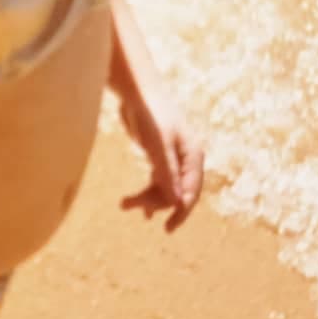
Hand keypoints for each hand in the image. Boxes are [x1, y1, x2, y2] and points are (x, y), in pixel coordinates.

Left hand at [119, 88, 203, 231]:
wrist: (138, 89)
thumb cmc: (151, 113)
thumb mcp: (158, 144)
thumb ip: (167, 172)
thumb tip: (177, 201)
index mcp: (193, 156)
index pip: (191, 192)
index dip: (181, 211)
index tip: (168, 229)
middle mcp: (186, 158)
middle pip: (176, 191)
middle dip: (156, 201)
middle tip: (128, 204)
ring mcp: (173, 157)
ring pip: (165, 187)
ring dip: (148, 197)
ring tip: (124, 204)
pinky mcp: (159, 154)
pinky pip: (158, 180)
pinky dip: (148, 191)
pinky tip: (137, 204)